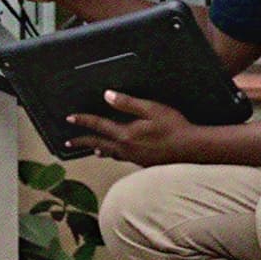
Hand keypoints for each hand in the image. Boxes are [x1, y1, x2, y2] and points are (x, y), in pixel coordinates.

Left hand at [61, 90, 202, 166]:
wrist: (192, 150)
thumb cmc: (174, 127)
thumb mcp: (151, 109)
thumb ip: (128, 103)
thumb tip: (107, 96)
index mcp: (126, 134)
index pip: (98, 126)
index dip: (83, 121)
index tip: (69, 118)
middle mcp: (127, 149)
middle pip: (98, 144)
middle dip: (82, 142)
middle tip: (68, 143)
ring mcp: (135, 158)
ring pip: (111, 153)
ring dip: (99, 149)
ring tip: (93, 149)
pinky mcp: (144, 163)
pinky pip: (123, 158)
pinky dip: (115, 155)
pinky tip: (119, 154)